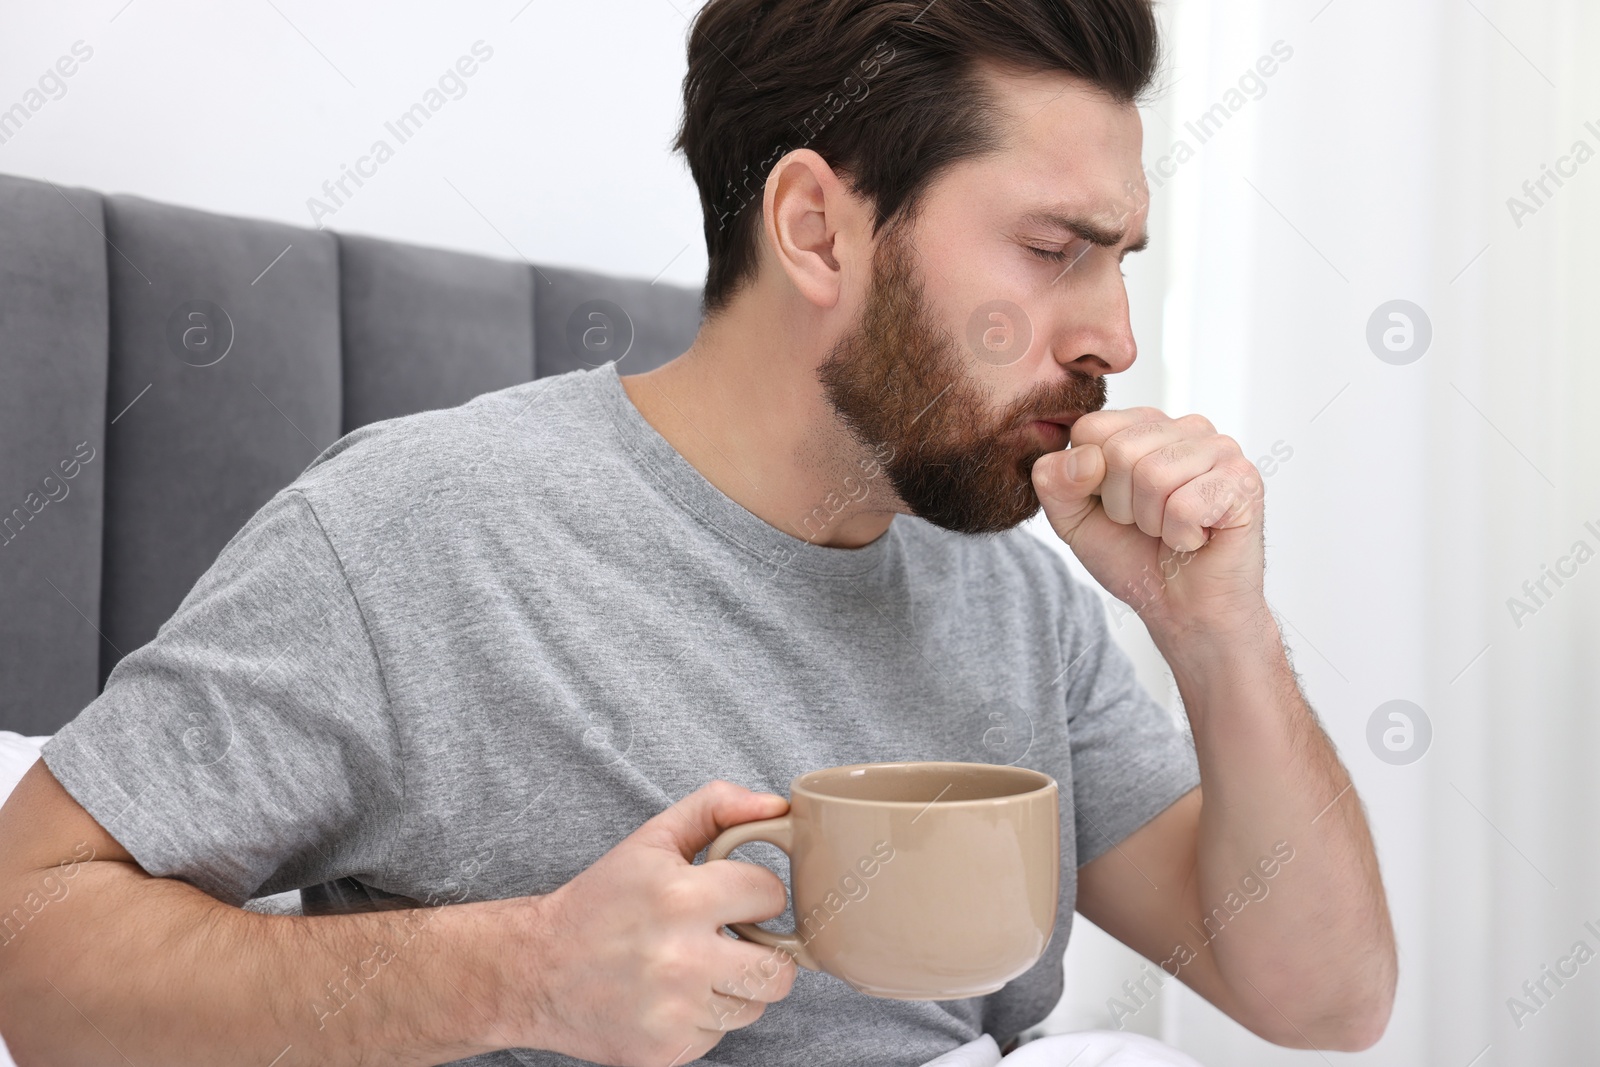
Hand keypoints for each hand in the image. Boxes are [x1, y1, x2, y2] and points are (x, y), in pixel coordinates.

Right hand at [508, 781, 798, 1065]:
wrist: (535, 971)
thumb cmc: (599, 902)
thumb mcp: (651, 840)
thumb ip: (716, 808)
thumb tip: (777, 806)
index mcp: (681, 898)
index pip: (771, 896)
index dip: (756, 894)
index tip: (734, 898)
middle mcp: (682, 959)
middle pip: (779, 969)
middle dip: (762, 951)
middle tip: (728, 938)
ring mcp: (675, 1012)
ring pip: (754, 1005)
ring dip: (735, 986)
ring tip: (696, 966)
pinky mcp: (666, 1051)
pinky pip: (719, 1035)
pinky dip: (704, 1016)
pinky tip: (672, 995)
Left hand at [1031, 407, 1267, 637]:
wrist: (1182, 609)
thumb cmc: (1133, 557)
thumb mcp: (1073, 519)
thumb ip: (1055, 482)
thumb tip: (1084, 458)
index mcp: (1144, 425)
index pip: (1091, 428)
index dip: (1090, 480)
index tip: (1115, 505)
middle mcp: (1185, 427)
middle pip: (1121, 451)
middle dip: (1122, 505)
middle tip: (1147, 524)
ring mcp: (1221, 450)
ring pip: (1155, 476)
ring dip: (1153, 522)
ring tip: (1171, 530)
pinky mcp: (1244, 481)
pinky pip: (1186, 505)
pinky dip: (1181, 536)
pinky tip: (1196, 538)